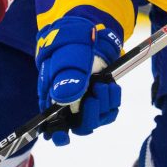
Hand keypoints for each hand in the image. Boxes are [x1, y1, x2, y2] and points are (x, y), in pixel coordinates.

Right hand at [36, 16, 122, 145]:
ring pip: (98, 119)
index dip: (58, 135)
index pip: (52, 127)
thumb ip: (66, 77)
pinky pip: (111, 109)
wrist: (89, 31)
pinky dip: (113, 99)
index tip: (62, 135)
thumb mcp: (67, 56)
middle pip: (81, 126)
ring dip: (104, 103)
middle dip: (90, 114)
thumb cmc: (70, 43)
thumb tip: (65, 98)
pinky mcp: (101, 98)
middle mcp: (69, 104)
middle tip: (94, 96)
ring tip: (102, 84)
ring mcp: (86, 101)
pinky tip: (110, 85)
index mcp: (53, 99)